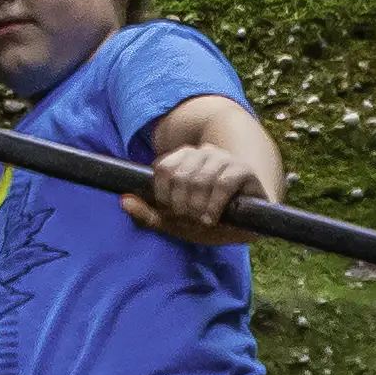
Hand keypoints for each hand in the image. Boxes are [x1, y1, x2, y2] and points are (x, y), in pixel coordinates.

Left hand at [129, 136, 267, 240]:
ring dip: (197, 207)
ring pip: (199, 179)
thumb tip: (123, 200)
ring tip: (203, 221)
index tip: (173, 212)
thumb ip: (149, 214)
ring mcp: (223, 160)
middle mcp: (203, 153)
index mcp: (184, 159)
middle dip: (181, 205)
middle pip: (180, 175)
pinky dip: (213, 205)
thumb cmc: (211, 217)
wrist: (252, 219)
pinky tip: (212, 219)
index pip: (163, 168)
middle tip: (190, 220)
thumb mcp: (177, 220)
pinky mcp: (242, 170)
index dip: (163, 195)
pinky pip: (221, 183)